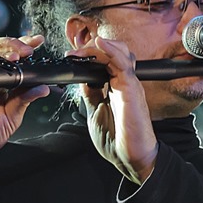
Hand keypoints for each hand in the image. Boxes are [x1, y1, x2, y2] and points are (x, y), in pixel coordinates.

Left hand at [68, 36, 157, 184]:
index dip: (88, 56)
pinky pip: (124, 64)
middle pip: (113, 53)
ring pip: (120, 53)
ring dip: (100, 47)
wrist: (129, 157)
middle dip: (92, 49)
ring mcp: (129, 84)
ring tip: (83, 48)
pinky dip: (112, 51)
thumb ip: (91, 93)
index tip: (70, 57)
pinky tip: (101, 44)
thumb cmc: (116, 138)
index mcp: (115, 87)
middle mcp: (124, 83)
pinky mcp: (132, 89)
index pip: (104, 62)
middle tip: (74, 54)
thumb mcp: (95, 111)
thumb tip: (82, 78)